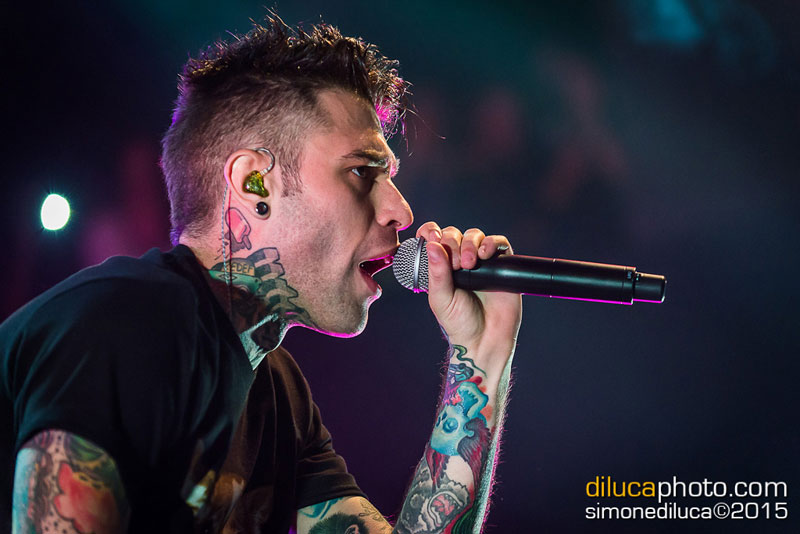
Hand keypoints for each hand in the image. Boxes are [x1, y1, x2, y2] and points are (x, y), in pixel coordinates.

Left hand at [416, 222, 521, 369]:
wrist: (485, 340)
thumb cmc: (459, 323)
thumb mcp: (441, 299)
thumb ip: (437, 273)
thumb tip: (431, 244)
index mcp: (441, 267)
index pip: (434, 239)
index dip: (431, 232)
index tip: (431, 237)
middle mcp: (460, 261)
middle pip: (455, 234)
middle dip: (453, 242)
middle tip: (456, 264)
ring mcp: (481, 262)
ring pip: (475, 236)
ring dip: (470, 243)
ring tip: (470, 264)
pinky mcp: (501, 266)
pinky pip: (498, 243)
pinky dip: (491, 243)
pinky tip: (485, 255)